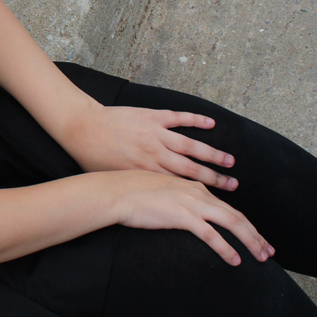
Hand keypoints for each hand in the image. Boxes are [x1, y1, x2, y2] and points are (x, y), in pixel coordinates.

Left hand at [59, 103, 238, 190]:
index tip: (219, 200)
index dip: (201, 193)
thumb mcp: (117, 177)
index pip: (181, 184)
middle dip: (215, 177)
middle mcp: (156, 154)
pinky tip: (211, 124)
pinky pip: (178, 118)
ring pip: (190, 145)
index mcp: (148, 171)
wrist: (82, 129)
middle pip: (192, 168)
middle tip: (234, 183)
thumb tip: (152, 193)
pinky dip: (195, 120)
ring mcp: (155, 133)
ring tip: (230, 161)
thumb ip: (138, 184)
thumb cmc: (93, 157)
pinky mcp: (151, 116)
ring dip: (212, 153)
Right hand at [111, 170, 274, 264]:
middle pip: (236, 216)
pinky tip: (235, 260)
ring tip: (261, 257)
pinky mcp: (182, 216)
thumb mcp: (161, 193)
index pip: (227, 208)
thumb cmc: (132, 194)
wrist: (117, 193)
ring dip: (250, 241)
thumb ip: (178, 202)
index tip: (257, 239)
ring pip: (231, 223)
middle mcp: (198, 194)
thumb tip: (184, 215)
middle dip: (256, 235)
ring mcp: (191, 204)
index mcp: (195, 188)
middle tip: (269, 252)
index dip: (246, 225)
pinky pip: (211, 234)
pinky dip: (225, 248)